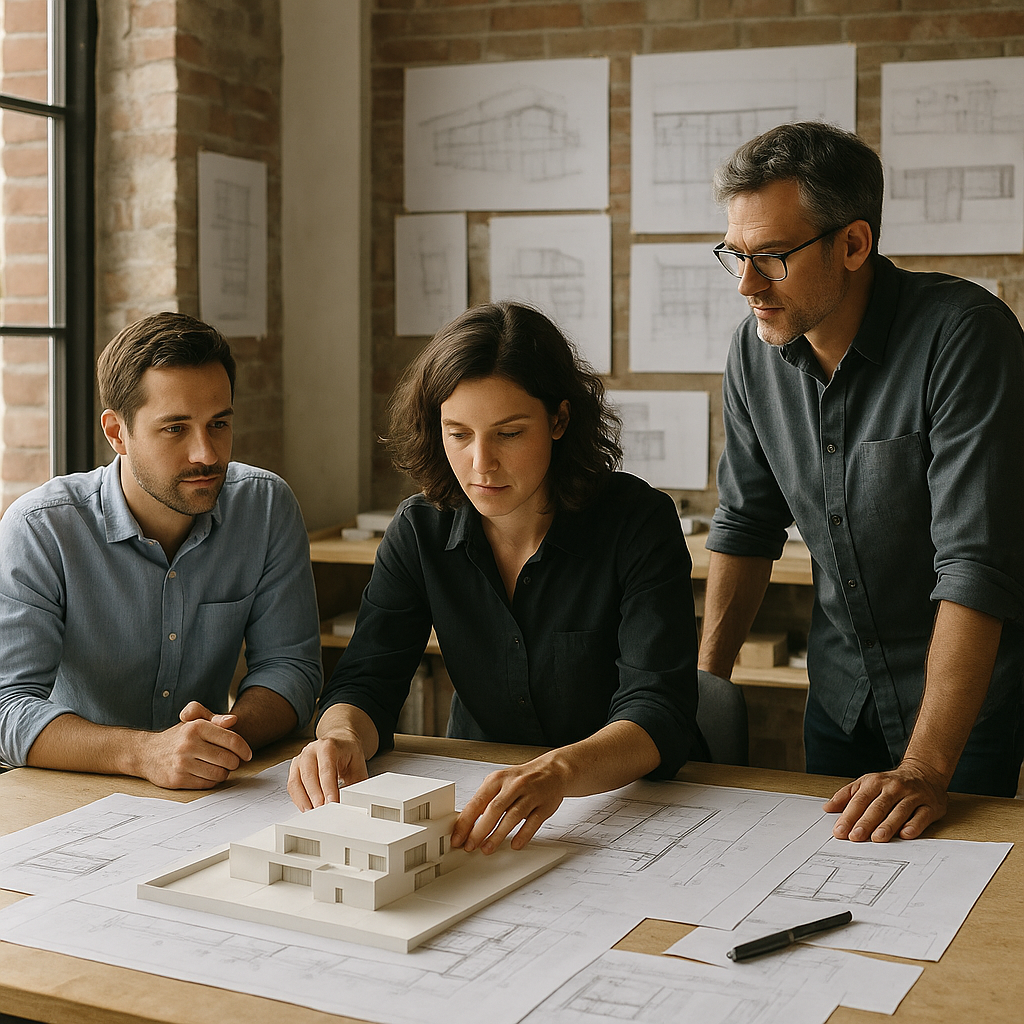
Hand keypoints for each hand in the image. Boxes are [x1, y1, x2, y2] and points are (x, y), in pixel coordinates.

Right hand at [136, 701, 252, 788]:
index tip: (247, 755)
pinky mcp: (177, 780)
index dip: (244, 749)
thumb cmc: (178, 737)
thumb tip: (234, 720)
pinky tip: (206, 774)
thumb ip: (216, 719)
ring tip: (217, 767)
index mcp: (197, 727)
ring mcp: (182, 763)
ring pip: (219, 774)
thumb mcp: (195, 721)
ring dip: (223, 773)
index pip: (232, 740)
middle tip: (230, 761)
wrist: (147, 753)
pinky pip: (207, 784)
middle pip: (229, 760)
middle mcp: (188, 744)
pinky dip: (211, 781)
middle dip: (234, 762)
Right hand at [287, 733, 368, 810]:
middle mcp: (311, 751)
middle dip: (315, 796)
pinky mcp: (295, 768)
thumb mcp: (358, 765)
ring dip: (304, 800)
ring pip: (296, 781)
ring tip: (314, 813)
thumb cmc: (348, 753)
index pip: (326, 769)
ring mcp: (301, 759)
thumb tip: (354, 802)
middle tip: (322, 811)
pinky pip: (292, 786)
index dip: (328, 788)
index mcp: (328, 746)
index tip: (332, 803)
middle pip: (309, 775)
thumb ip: (356, 783)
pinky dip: (298, 799)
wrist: (341, 741)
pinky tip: (307, 808)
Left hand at [450, 756, 568, 854]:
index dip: (466, 822)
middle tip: (470, 846)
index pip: (477, 801)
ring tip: (487, 848)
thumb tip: (467, 824)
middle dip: (479, 830)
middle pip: (494, 809)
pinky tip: (515, 844)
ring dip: (498, 835)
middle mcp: (514, 785)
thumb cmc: (522, 779)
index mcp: (498, 779)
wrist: (552, 771)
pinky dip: (523, 835)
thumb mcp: (500, 782)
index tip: (457, 837)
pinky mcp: (544, 806)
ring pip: (512, 816)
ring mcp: (530, 795)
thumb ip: (485, 800)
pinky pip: (533, 822)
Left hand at [824, 758, 948, 841]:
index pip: (859, 800)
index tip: (840, 831)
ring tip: (877, 838)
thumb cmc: (890, 783)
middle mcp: (894, 788)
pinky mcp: (930, 806)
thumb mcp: (866, 783)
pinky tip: (905, 834)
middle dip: (865, 822)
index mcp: (875, 782)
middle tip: (855, 837)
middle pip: (877, 806)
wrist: (924, 772)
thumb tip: (827, 808)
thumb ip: (846, 795)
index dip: (849, 816)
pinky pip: (921, 816)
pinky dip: (913, 825)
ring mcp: (913, 796)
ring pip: (899, 811)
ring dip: (887, 825)